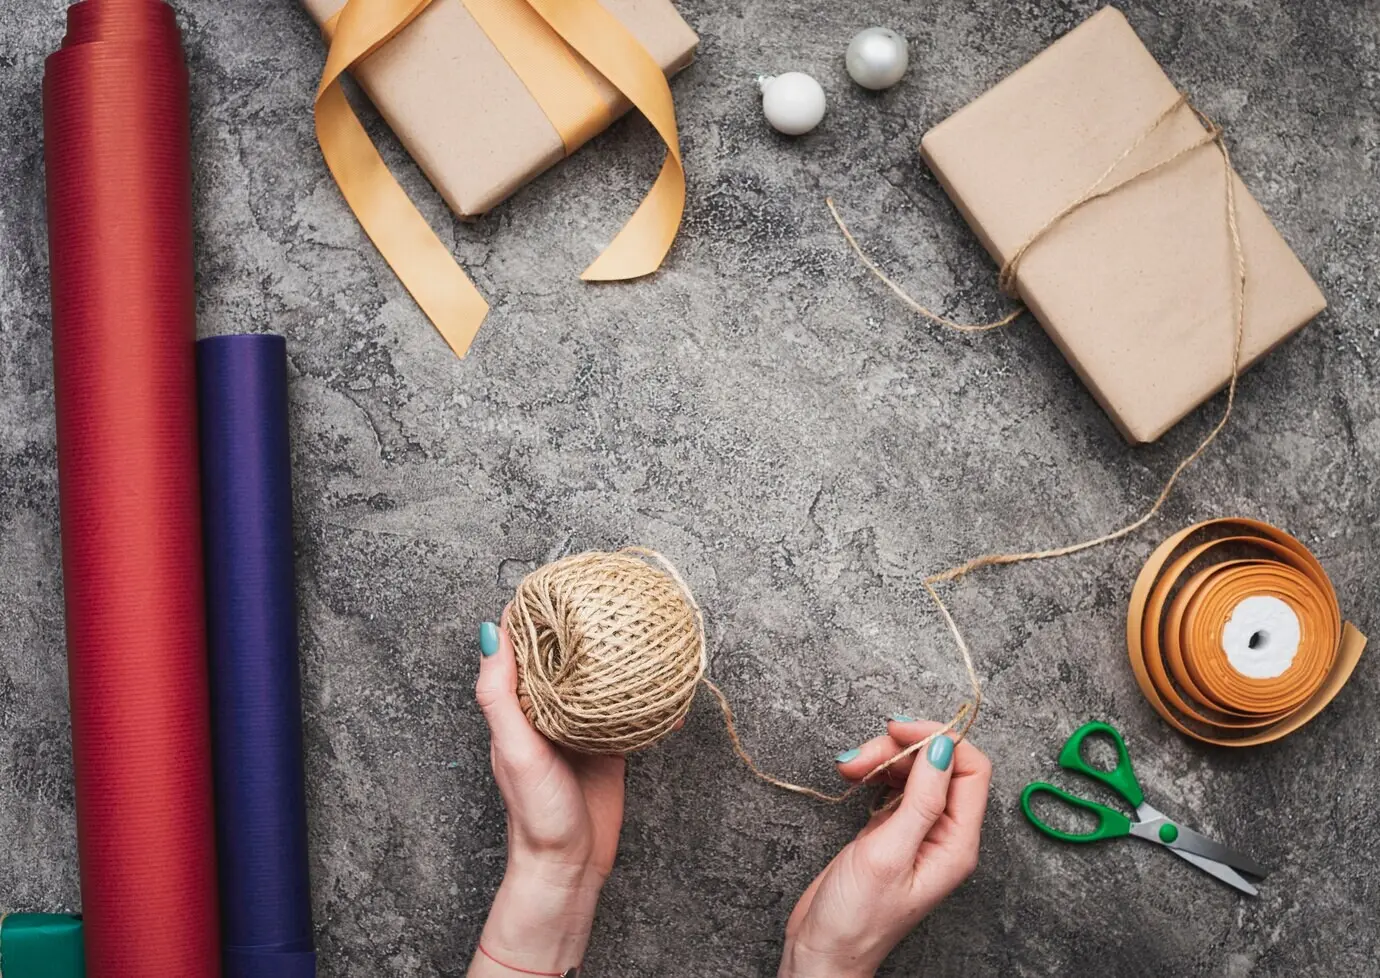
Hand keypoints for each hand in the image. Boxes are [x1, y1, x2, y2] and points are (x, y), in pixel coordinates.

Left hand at [469, 616, 625, 976]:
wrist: (570, 866)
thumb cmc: (536, 814)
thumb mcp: (515, 749)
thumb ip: (500, 695)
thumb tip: (490, 633)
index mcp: (518, 707)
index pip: (520, 646)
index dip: (532, 612)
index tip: (553, 581)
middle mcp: (548, 712)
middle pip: (562, 656)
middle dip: (578, 625)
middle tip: (602, 592)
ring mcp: (580, 728)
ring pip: (596, 679)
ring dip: (610, 654)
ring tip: (633, 623)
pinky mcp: (609, 746)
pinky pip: (626, 711)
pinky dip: (641, 693)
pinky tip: (660, 679)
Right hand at [779, 719, 991, 977]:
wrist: (823, 951)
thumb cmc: (856, 918)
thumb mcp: (888, 854)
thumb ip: (921, 799)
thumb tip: (945, 748)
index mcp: (957, 843)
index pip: (972, 770)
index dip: (939, 740)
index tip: (898, 730)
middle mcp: (944, 834)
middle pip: (939, 764)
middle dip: (900, 749)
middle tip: (861, 757)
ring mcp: (918, 831)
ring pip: (913, 770)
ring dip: (882, 758)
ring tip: (848, 768)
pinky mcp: (892, 830)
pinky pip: (894, 785)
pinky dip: (873, 773)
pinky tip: (852, 777)